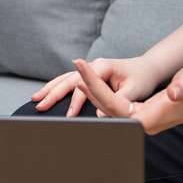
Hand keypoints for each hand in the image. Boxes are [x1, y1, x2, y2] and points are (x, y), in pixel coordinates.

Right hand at [31, 56, 157, 116]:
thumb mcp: (134, 90)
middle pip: (68, 80)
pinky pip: (69, 80)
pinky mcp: (90, 74)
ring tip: (35, 98)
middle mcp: (93, 65)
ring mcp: (90, 69)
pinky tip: (47, 93)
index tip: (69, 117)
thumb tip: (100, 115)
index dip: (75, 102)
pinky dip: (57, 86)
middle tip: (38, 106)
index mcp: (102, 66)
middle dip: (52, 94)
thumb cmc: (142, 78)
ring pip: (65, 78)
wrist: (147, 68)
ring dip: (50, 89)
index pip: (83, 86)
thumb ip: (118, 101)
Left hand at [75, 59, 182, 134]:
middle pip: (107, 108)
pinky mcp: (141, 116)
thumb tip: (174, 93)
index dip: (96, 87)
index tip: (83, 69)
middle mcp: (143, 124)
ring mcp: (142, 122)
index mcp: (151, 118)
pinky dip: (103, 94)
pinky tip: (94, 83)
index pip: (114, 105)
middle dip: (90, 87)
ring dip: (94, 91)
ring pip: (109, 109)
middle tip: (77, 64)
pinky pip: (115, 107)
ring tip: (80, 72)